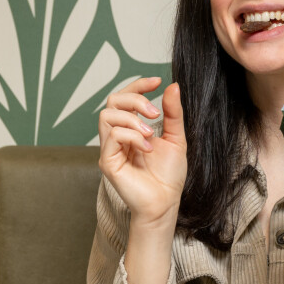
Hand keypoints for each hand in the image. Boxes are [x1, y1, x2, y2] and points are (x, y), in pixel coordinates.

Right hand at [98, 77, 186, 228]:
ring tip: (151, 135)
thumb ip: (173, 114)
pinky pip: (112, 136)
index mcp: (131, 128)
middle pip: (112, 101)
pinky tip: (147, 149)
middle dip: (136, 100)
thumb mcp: (176, 138)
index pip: (125, 98)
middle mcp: (118, 136)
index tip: (158, 81)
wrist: (166, 203)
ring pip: (107, 115)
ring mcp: (110, 149)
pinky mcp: (108, 161)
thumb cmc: (168, 176)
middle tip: (155, 114)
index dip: (139, 85)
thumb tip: (172, 87)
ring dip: (133, 119)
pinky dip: (132, 137)